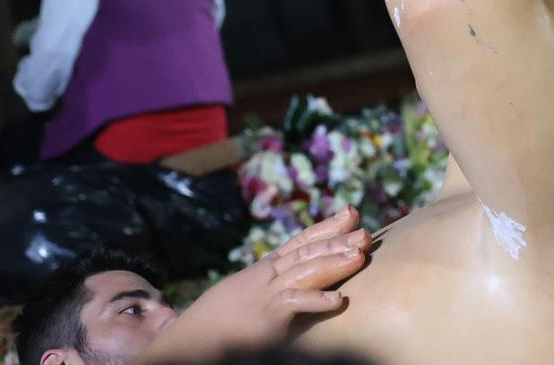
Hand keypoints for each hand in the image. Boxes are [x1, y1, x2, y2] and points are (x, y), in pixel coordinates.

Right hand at [138, 207, 369, 362]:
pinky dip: (316, 302)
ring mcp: (266, 295)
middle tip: (368, 232)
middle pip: (308, 252)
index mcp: (264, 271)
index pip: (300, 243)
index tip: (350, 213)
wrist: (186, 340)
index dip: (326, 227)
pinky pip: (294, 306)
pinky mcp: (265, 318)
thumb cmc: (214, 323)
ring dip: (335, 263)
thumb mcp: (243, 295)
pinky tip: (339, 301)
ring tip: (361, 256)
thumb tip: (290, 285)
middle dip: (339, 241)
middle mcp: (266, 276)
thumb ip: (268, 286)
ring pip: (306, 272)